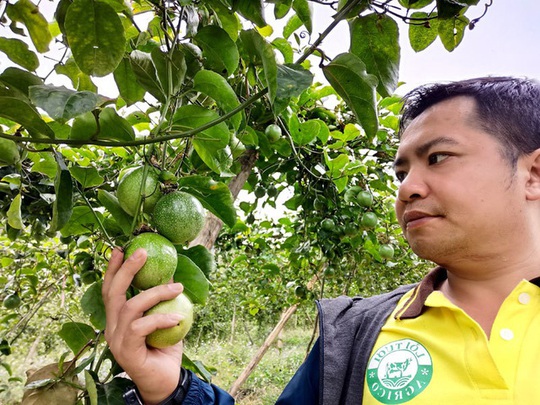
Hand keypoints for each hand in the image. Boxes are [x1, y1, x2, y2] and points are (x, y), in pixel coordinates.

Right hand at [103, 247, 183, 403]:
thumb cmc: (165, 348)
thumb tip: (171, 272)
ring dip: (155, 293)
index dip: (114, 269)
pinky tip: (178, 318)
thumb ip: (163, 300)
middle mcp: (112, 328)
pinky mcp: (126, 352)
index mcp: (117, 319)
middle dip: (126, 270)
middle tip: (142, 253)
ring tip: (177, 287)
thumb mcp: (166, 318)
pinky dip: (161, 318)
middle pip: (113, 293)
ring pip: (130, 307)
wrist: (166, 382)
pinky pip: (141, 328)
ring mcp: (116, 341)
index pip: (110, 289)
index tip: (121, 249)